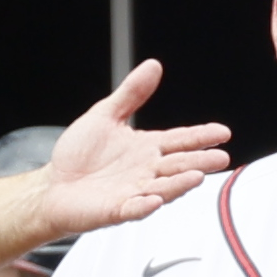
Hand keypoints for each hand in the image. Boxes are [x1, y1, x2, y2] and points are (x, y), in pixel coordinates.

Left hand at [34, 57, 232, 233]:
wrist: (54, 184)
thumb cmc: (79, 154)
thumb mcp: (105, 115)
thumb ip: (131, 94)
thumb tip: (153, 66)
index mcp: (146, 147)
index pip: (180, 140)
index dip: (201, 136)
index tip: (222, 132)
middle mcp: (145, 170)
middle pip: (178, 165)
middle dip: (200, 162)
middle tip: (221, 158)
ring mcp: (133, 191)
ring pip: (162, 188)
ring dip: (179, 184)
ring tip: (196, 177)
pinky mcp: (116, 209)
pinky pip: (133, 208)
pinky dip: (144, 205)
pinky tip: (153, 200)